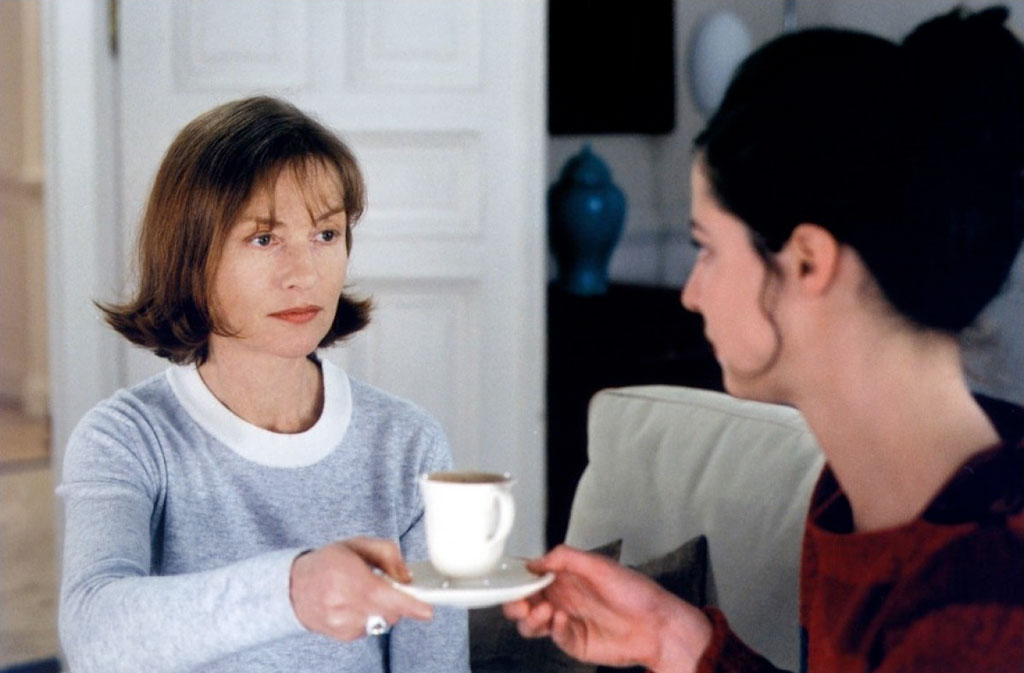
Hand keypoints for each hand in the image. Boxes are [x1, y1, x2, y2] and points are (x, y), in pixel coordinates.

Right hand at [289, 537, 432, 640]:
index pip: (384, 595)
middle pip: (390, 610)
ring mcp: (343, 623)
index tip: (426, 610)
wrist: (294, 587)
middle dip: (397, 599)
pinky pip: (372, 628)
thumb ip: (388, 554)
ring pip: (384, 620)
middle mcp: (344, 604)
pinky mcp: (344, 635)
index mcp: (348, 578)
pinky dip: (372, 616)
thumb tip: (407, 575)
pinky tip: (356, 604)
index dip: (409, 604)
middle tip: (386, 584)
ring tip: (364, 592)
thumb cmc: (327, 563)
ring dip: (384, 608)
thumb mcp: (358, 545)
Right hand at [502, 545, 711, 672]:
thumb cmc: (635, 592)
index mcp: (565, 576)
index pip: (530, 575)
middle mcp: (562, 597)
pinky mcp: (572, 641)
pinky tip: (561, 619)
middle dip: (514, 602)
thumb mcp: (599, 565)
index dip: (517, 578)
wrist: (657, 626)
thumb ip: (565, 557)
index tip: (510, 579)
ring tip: (540, 611)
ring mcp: (565, 621)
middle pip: (523, 601)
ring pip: (530, 622)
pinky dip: (552, 628)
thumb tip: (536, 560)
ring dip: (528, 617)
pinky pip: (552, 635)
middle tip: (520, 602)